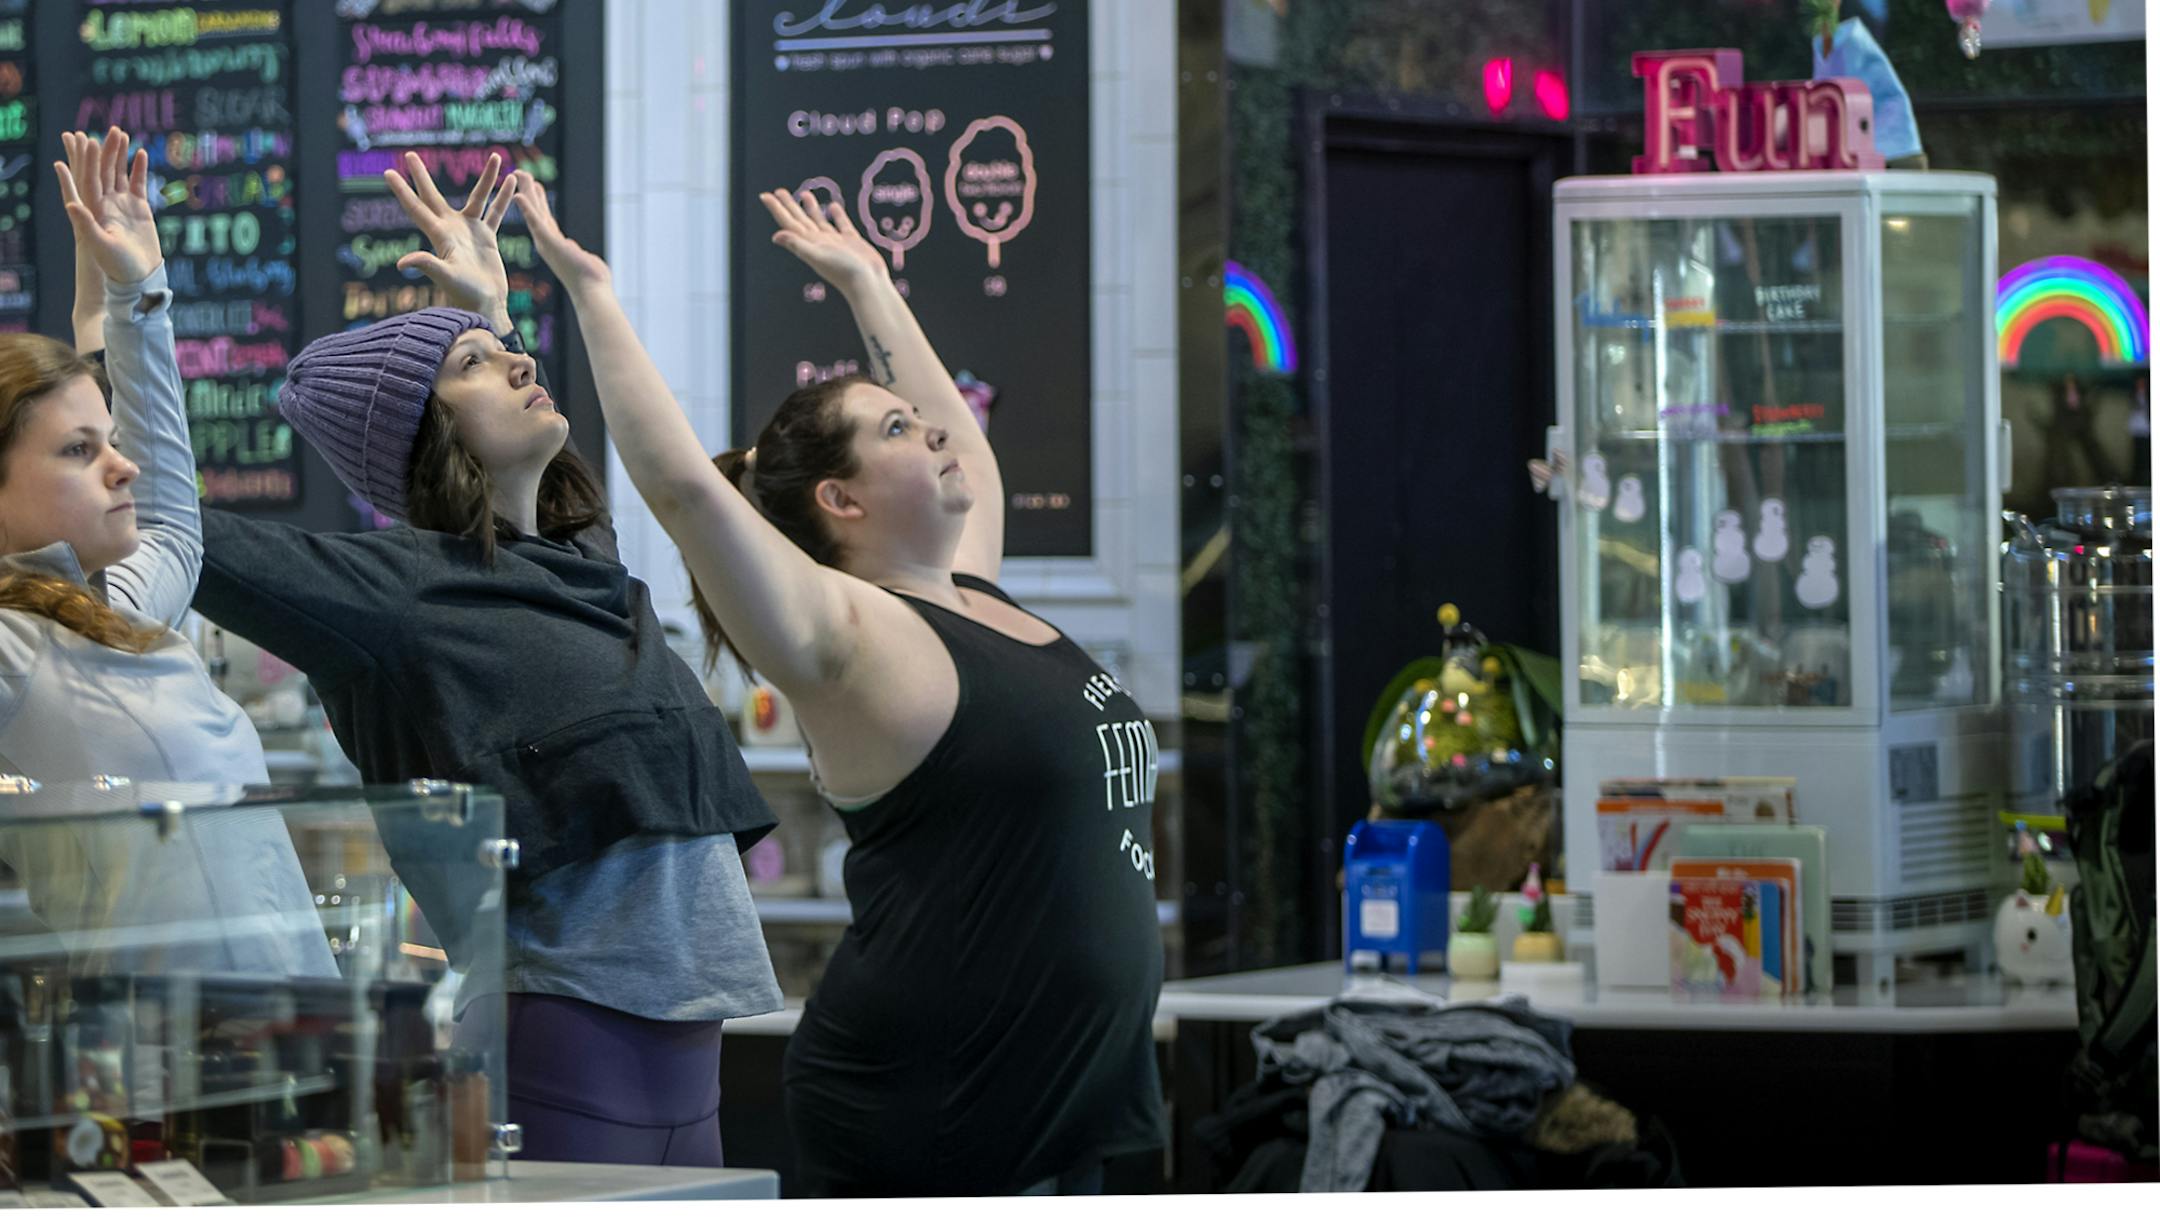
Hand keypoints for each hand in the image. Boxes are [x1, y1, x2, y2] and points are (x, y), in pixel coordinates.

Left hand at [54, 127, 160, 285]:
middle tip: (111, 130)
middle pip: (104, 171)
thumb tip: (70, 205)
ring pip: (119, 173)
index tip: (89, 141)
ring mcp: (122, 204)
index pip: (89, 180)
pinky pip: (137, 183)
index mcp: (94, 210)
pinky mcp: (139, 208)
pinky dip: (138, 168)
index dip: (89, 160)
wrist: (139, 276)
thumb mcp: (100, 246)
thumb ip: (86, 225)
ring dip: (120, 154)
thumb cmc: (117, 265)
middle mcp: (105, 203)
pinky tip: (140, 153)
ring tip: (122, 134)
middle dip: (106, 150)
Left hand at [384, 150, 518, 328]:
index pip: (416, 207)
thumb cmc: (464, 294)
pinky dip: (504, 197)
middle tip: (410, 155)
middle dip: (422, 176)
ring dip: (486, 178)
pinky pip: (496, 212)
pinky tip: (513, 182)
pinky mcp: (487, 238)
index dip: (402, 190)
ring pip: (478, 197)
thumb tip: (401, 264)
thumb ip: (426, 265)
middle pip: (434, 196)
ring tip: (494, 156)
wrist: (485, 305)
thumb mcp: (445, 277)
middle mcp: (451, 229)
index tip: (388, 172)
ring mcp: (470, 231)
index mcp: (439, 235)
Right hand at [512, 175, 609, 290]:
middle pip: (536, 210)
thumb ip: (575, 253)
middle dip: (528, 190)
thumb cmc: (591, 282)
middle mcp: (546, 242)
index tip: (533, 186)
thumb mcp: (581, 260)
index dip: (536, 202)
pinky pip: (536, 222)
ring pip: (534, 211)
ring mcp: (546, 242)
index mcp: (554, 245)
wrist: (591, 292)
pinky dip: (527, 208)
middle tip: (521, 172)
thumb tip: (576, 252)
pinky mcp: (549, 243)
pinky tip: (518, 196)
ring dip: (526, 192)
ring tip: (518, 174)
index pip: (543, 218)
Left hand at [760, 188, 886, 292]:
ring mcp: (835, 242)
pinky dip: (836, 215)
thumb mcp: (818, 255)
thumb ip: (797, 244)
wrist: (868, 284)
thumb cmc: (843, 272)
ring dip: (811, 208)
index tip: (765, 196)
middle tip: (780, 191)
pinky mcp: (851, 242)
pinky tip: (833, 206)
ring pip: (819, 221)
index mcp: (809, 243)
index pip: (789, 223)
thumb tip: (776, 236)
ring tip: (804, 194)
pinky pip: (841, 224)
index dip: (777, 209)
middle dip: (790, 205)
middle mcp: (819, 242)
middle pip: (800, 220)